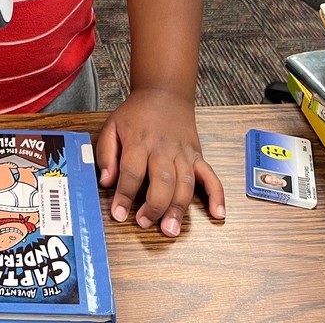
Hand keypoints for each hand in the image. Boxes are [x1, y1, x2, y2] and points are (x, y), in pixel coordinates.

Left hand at [95, 88, 225, 237]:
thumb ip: (106, 154)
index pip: (132, 171)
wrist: (163, 93)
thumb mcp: (112, 127)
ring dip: (179, 208)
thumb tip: (106, 182)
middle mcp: (163, 148)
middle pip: (162, 180)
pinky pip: (211, 176)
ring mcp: (183, 153)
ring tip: (170, 230)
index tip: (119, 215)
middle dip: (154, 206)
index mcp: (139, 141)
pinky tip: (218, 214)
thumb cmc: (136, 114)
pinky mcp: (197, 156)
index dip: (125, 195)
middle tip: (145, 224)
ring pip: (185, 183)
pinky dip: (217, 195)